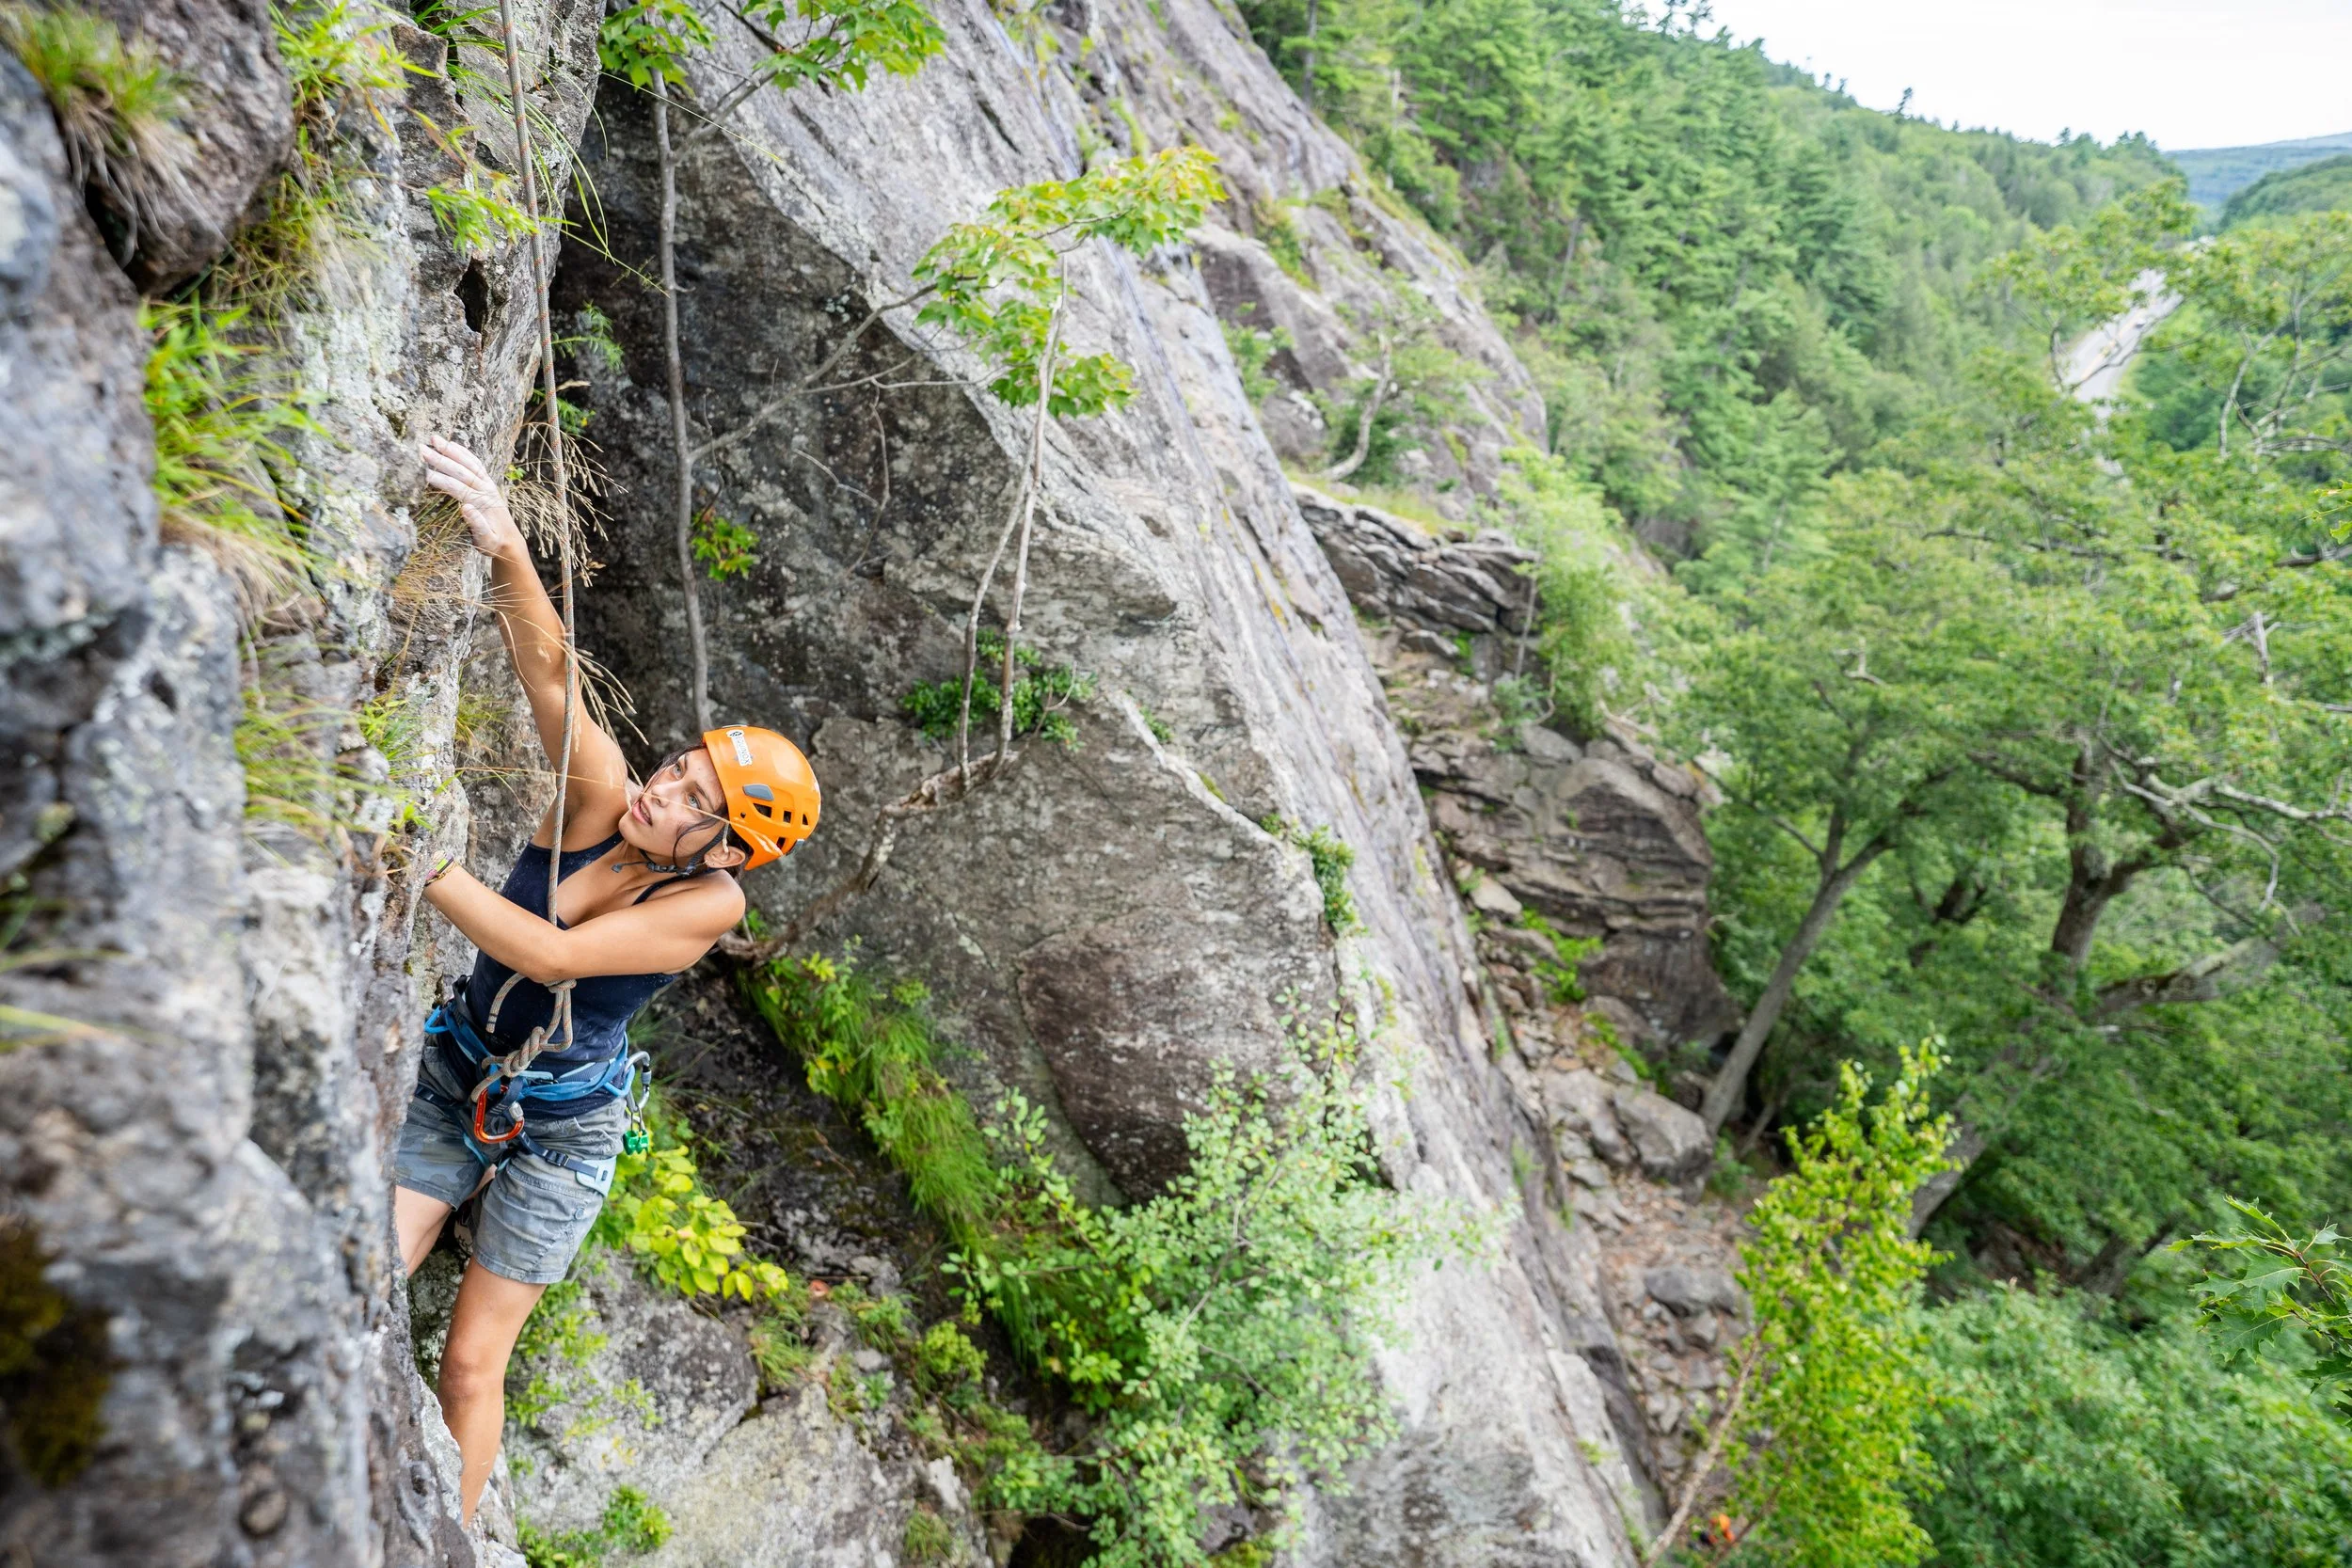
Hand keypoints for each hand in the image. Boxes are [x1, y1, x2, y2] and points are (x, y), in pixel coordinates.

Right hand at [422, 436, 524, 559]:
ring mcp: (488, 484)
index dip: (440, 480)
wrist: (510, 541)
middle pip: (461, 471)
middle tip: (420, 450)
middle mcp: (486, 489)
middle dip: (440, 460)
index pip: (457, 488)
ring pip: (468, 463)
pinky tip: (451, 444)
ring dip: (451, 450)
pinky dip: (464, 452)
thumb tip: (466, 508)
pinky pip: (476, 464)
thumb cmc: (493, 543)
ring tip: (434, 438)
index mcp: (483, 503)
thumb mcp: (486, 540)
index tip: (423, 473)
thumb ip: (477, 525)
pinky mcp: (488, 483)